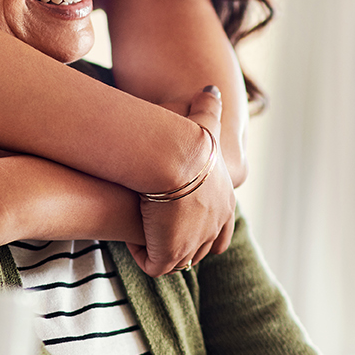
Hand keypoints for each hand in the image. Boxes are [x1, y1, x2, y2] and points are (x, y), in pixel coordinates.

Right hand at [130, 86, 236, 275]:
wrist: (175, 157)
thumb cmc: (186, 137)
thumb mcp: (203, 122)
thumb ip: (208, 107)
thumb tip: (210, 89)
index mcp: (225, 204)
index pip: (221, 232)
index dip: (202, 230)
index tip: (180, 222)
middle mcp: (215, 227)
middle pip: (200, 250)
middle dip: (180, 244)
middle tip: (158, 231)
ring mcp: (194, 244)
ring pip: (178, 261)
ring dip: (160, 249)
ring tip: (141, 233)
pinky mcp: (171, 253)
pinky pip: (155, 265)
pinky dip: (142, 254)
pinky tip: (130, 237)